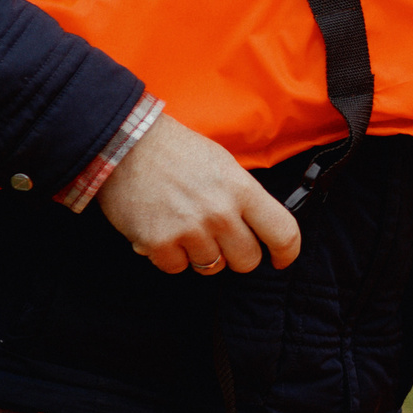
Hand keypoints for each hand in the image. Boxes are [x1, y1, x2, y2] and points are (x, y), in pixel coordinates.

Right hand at [96, 112, 301, 274]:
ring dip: (200, 254)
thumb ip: (243, 197)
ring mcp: (190, 230)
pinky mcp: (159, 243)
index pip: (283, 232)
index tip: (279, 260)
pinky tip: (163, 230)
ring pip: (212, 267)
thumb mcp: (224, 164)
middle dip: (235, 254)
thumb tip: (258, 226)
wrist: (126, 144)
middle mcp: (220, 213)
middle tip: (218, 237)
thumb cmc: (176, 151)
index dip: (286, 253)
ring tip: (185, 226)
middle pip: (247, 260)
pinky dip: (170, 255)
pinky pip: (176, 268)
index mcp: (242, 189)